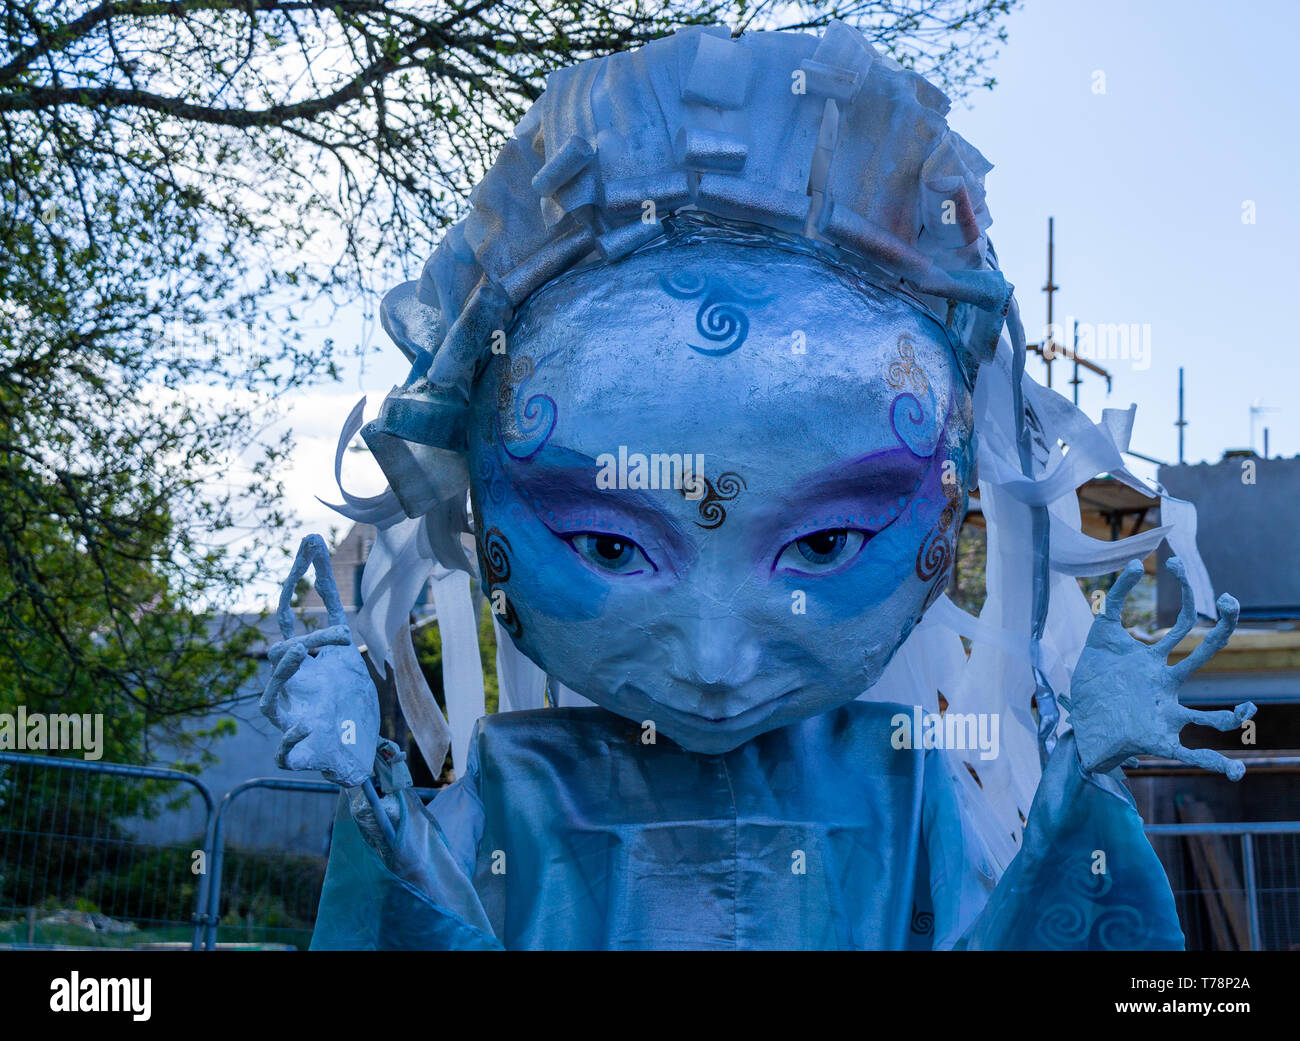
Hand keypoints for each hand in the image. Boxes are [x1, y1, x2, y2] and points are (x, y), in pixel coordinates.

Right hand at [259, 535, 379, 787]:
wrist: (358, 753)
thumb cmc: (345, 701)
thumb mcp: (344, 649)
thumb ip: (330, 605)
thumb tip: (313, 542)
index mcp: (301, 661)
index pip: (288, 615)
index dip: (298, 578)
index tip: (312, 542)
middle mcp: (292, 687)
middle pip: (283, 655)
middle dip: (312, 640)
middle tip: (342, 636)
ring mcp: (293, 719)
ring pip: (271, 700)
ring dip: (284, 675)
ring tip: (300, 653)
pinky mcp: (303, 753)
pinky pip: (286, 753)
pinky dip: (289, 742)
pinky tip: (302, 727)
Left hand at [1069, 557, 1254, 779]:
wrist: (1080, 722)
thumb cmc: (1095, 680)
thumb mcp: (1100, 635)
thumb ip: (1114, 598)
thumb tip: (1135, 562)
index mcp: (1155, 661)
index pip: (1182, 623)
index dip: (1185, 593)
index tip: (1176, 564)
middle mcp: (1167, 685)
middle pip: (1202, 655)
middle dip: (1221, 629)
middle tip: (1231, 601)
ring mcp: (1166, 713)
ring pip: (1208, 718)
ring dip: (1230, 718)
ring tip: (1246, 711)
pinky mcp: (1157, 740)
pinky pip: (1191, 754)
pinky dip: (1216, 764)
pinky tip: (1237, 772)